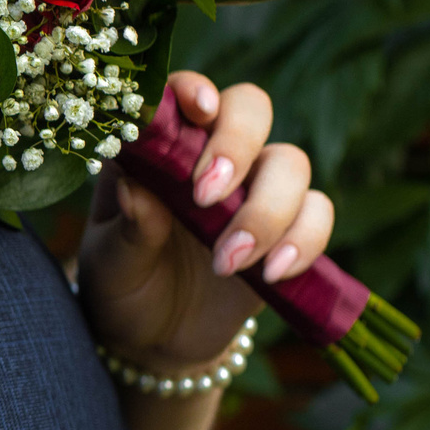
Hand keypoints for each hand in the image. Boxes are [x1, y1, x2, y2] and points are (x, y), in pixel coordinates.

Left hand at [77, 73, 335, 373]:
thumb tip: (135, 189)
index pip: (185, 94)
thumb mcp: (110, 262)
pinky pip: (318, 214)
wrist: (155, 339)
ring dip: (266, 210)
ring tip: (225, 263)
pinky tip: (270, 275)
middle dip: (238, 142)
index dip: (196, 90)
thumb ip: (129, 226)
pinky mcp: (289, 230)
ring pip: (291, 163)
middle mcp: (211, 156)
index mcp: (159, 148)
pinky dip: (303, 240)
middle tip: (206, 198)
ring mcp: (255, 189)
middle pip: (251, 108)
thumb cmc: (121, 286)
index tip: (198, 111)